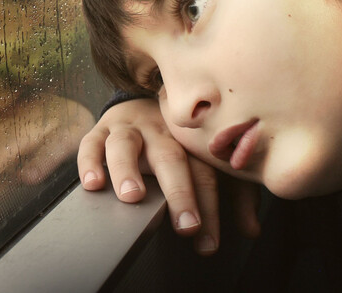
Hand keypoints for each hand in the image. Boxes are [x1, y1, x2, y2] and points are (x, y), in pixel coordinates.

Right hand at [76, 98, 260, 254]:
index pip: (203, 173)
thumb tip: (252, 230)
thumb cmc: (181, 143)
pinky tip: (94, 183)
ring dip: (128, 170)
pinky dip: (89, 162)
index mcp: (190, 140)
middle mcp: (160, 131)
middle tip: (186, 225)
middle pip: (170, 158)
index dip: (208, 207)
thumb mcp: (208, 163)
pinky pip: (91, 143)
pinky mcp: (100, 130)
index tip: (207, 240)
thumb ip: (234, 196)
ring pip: (125, 145)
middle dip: (179, 193)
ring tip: (132, 197)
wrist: (144, 100)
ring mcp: (128, 128)